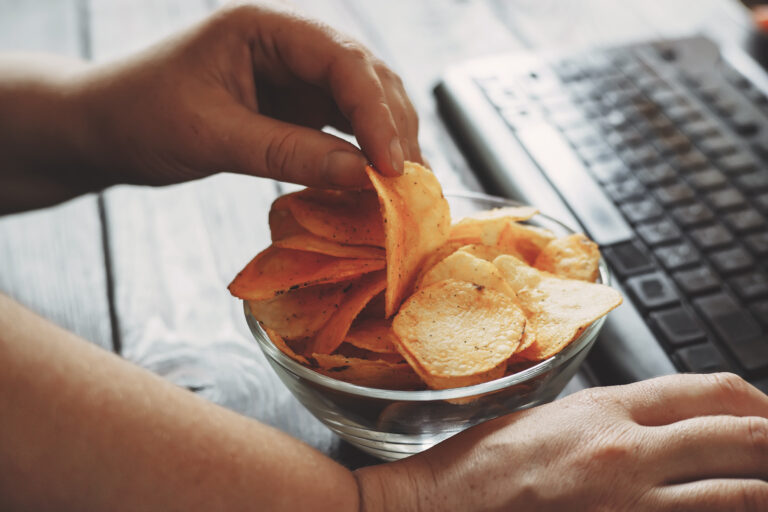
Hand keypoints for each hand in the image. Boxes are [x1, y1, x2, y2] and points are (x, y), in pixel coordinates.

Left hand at [73, 1, 420, 188]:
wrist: (102, 127)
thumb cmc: (139, 116)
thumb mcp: (212, 135)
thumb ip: (288, 151)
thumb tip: (363, 174)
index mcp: (263, 26)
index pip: (342, 58)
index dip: (375, 111)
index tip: (392, 164)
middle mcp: (287, 44)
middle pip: (364, 75)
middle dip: (392, 125)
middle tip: (410, 180)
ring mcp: (293, 74)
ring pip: (361, 100)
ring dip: (386, 139)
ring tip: (404, 185)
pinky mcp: (292, 105)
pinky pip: (341, 124)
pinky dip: (362, 152)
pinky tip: (375, 179)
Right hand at [358, 373, 767, 510]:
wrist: (445, 506)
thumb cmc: (487, 464)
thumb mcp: (554, 419)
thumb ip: (615, 418)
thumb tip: (665, 423)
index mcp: (606, 407)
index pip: (710, 390)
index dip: (757, 402)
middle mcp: (627, 447)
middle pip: (741, 433)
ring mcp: (630, 499)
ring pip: (738, 490)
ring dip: (767, 485)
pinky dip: (727, 511)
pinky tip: (735, 506)